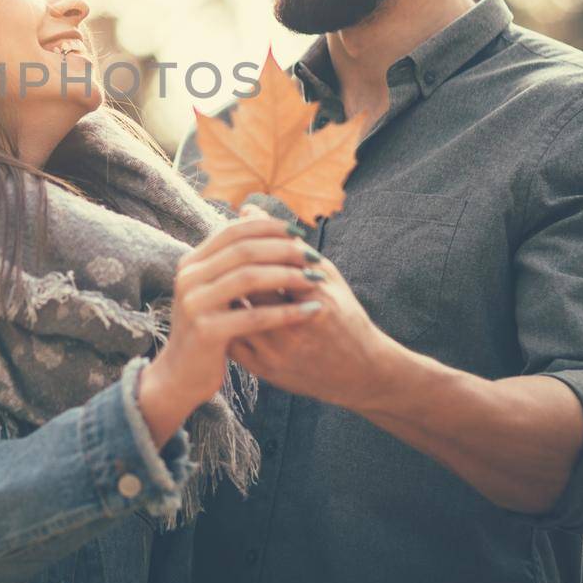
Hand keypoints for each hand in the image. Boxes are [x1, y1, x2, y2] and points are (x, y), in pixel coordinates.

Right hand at [138, 209, 324, 444]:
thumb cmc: (208, 330)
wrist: (180, 375)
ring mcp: (194, 303)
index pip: (233, 230)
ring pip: (249, 277)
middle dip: (283, 250)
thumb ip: (233, 259)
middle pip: (243, 250)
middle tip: (313, 256)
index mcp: (192, 262)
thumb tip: (255, 212)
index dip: (268, 227)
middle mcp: (188, 277)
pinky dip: (286, 312)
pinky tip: (311, 311)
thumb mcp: (216, 289)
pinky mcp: (206, 331)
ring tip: (316, 279)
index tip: (299, 232)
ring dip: (288, 276)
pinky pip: (254, 316)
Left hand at [226, 243, 404, 412]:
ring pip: (233, 315)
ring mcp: (277, 353)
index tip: (238, 241)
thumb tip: (248, 209)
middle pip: (247, 289)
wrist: (360, 373)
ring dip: (224, 295)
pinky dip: (225, 322)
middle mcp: (294, 329)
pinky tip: (226, 309)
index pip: (268, 265)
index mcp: (315, 300)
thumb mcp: (325, 275)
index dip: (248, 250)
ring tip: (222, 281)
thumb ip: (287, 243)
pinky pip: (230, 341)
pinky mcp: (264, 371)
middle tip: (224, 259)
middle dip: (233, 271)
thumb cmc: (344, 315)